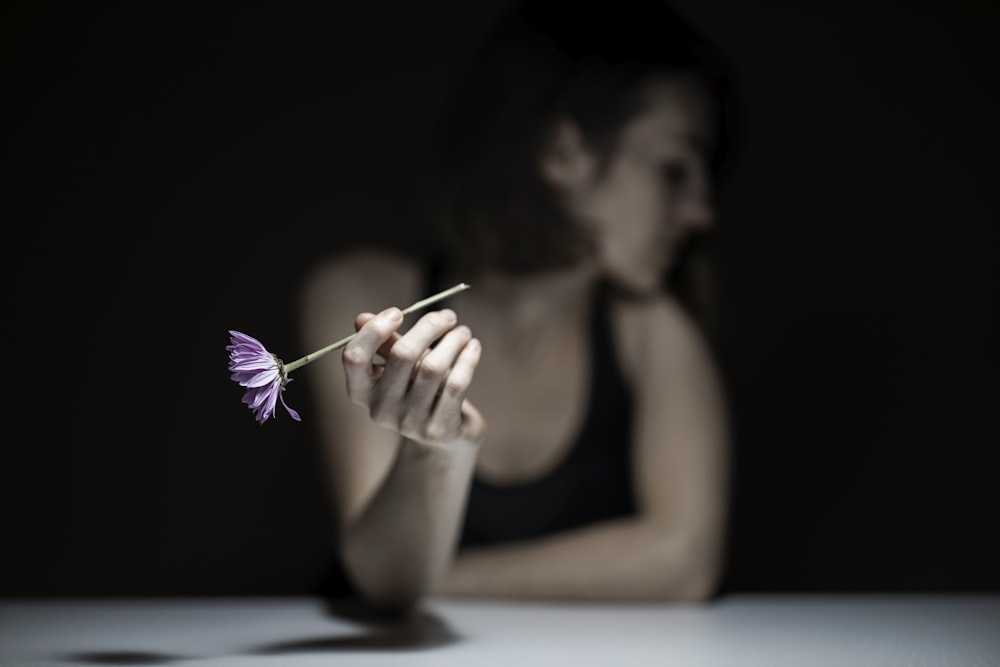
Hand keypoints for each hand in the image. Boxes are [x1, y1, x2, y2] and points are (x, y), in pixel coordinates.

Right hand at [342, 307, 484, 446]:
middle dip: (429, 327)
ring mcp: (409, 423)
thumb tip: (360, 318)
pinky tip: (473, 347)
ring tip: (463, 332)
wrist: (446, 437)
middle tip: (449, 316)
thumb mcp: (402, 369)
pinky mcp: (438, 430)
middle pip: (402, 355)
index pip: (354, 357)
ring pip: (434, 368)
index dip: (374, 330)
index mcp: (363, 392)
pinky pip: (456, 385)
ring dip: (453, 341)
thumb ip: (386, 345)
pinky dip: (467, 360)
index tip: (397, 312)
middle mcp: (381, 410)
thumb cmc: (420, 392)